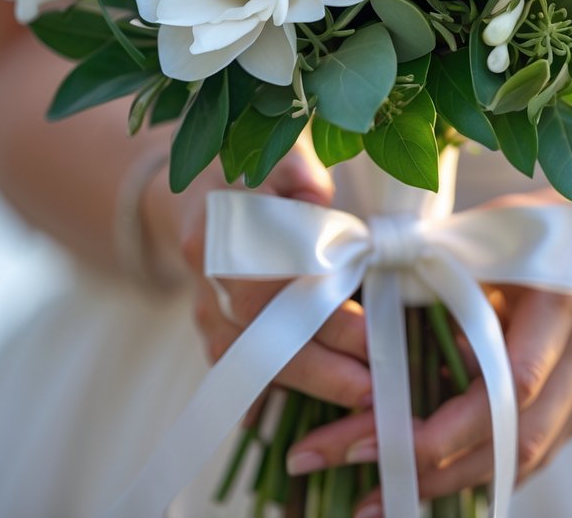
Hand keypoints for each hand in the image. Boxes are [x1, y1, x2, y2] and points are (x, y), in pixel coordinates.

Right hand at [152, 136, 371, 412]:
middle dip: (319, 366)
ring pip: (245, 358)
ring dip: (299, 384)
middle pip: (261, 331)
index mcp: (224, 225)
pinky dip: (255, 394)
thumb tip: (319, 195)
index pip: (278, 280)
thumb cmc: (254, 169)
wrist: (199, 189)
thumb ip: (299, 171)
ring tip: (352, 402)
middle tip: (370, 389)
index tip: (372, 336)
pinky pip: (228, 367)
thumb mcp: (276, 152)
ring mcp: (202, 302)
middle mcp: (207, 270)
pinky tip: (278, 420)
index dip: (324, 311)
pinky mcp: (207, 324)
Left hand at [284, 173, 571, 508]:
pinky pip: (531, 456)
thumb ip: (444, 264)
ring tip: (380, 502)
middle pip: (511, 441)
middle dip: (430, 471)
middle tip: (360, 487)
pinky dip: (480, 476)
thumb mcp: (497, 230)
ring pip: (521, 462)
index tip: (373, 436)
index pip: (507, 386)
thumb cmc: (545, 224)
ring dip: (449, 487)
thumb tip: (370, 296)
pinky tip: (427, 487)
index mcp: (564, 305)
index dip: (444, 425)